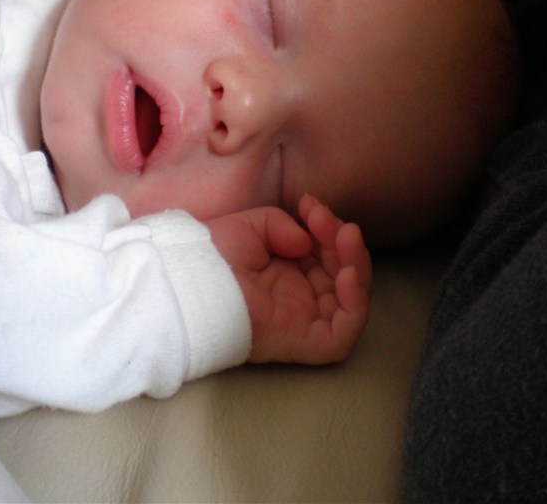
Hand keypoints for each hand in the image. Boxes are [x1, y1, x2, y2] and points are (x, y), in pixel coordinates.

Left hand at [206, 195, 372, 364]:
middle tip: (323, 216)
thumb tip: (306, 242)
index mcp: (286, 273)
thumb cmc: (211, 258)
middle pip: (341, 272)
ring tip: (345, 235)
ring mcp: (304, 321)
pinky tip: (346, 274)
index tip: (310, 204)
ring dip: (355, 263)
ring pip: (349, 298)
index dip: (326, 227)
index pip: (324, 253)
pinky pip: (344, 333)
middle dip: (340, 239)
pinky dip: (355, 304)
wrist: (191, 283)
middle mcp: (298, 297)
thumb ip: (281, 225)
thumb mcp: (250, 227)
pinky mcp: (305, 342)